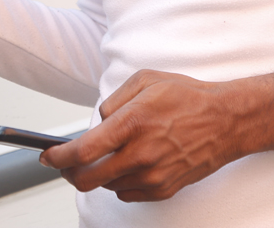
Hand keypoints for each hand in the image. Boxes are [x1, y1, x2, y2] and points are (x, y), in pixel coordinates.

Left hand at [39, 69, 273, 202]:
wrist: (227, 121)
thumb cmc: (188, 97)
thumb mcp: (145, 81)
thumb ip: (113, 101)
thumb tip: (97, 123)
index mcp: (132, 123)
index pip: (82, 151)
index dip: (57, 157)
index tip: (47, 156)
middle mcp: (140, 153)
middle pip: (87, 179)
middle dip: (69, 172)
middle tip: (67, 162)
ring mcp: (152, 175)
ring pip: (107, 186)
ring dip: (99, 173)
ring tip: (111, 153)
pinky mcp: (164, 188)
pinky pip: (128, 193)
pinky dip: (121, 181)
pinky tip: (131, 162)